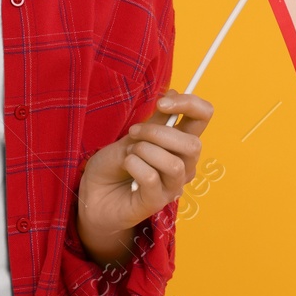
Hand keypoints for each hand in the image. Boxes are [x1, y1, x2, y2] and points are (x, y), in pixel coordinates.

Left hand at [76, 91, 213, 256]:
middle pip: (194, 145)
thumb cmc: (112, 166)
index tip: (162, 103)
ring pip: (174, 164)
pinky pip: (152, 178)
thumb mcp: (132, 136)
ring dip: (145, 150)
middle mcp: (182, 166)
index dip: (190, 104)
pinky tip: (126, 165)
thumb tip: (173, 94)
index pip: (202, 118)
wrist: (92, 195)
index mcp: (178, 144)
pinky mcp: (155, 202)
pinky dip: (134, 165)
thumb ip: (155, 121)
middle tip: (133, 133)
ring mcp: (171, 186)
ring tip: (129, 152)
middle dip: (158, 132)